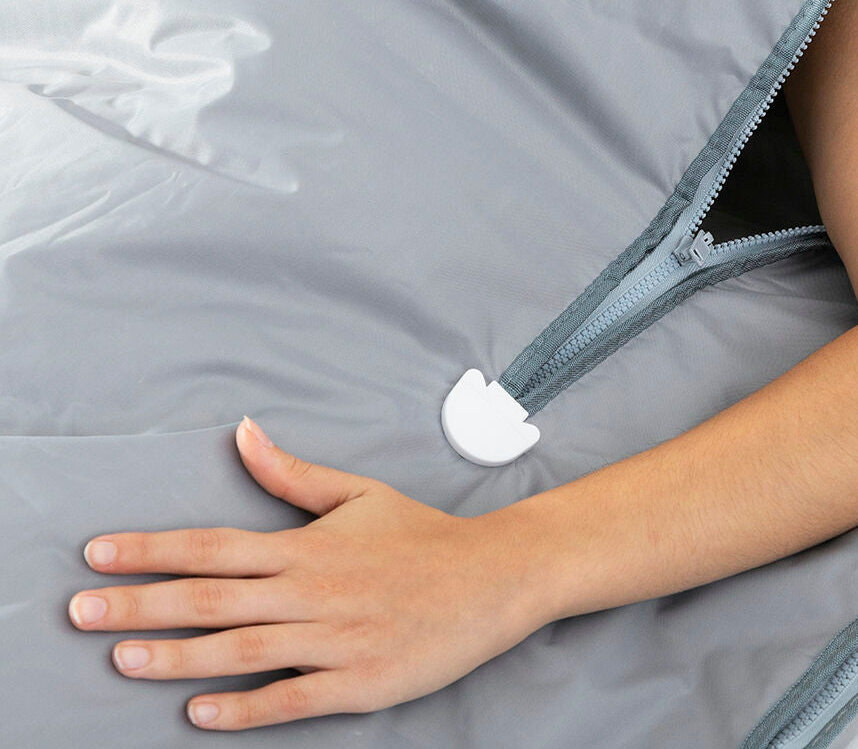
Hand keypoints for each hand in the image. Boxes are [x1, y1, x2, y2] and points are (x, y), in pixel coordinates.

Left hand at [67, 417, 548, 729]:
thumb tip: (242, 433)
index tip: (99, 553)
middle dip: (139, 603)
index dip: (151, 549)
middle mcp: (312, 591)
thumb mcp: (357, 494)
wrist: (490, 579)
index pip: (213, 546)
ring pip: (239, 651)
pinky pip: (288, 699)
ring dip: (174, 656)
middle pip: (210, 599)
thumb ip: (292, 474)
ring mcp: (334, 640)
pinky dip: (242, 708)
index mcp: (307, 545)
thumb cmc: (421, 535)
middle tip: (79, 611)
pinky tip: (198, 712)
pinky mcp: (357, 683)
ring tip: (120, 656)